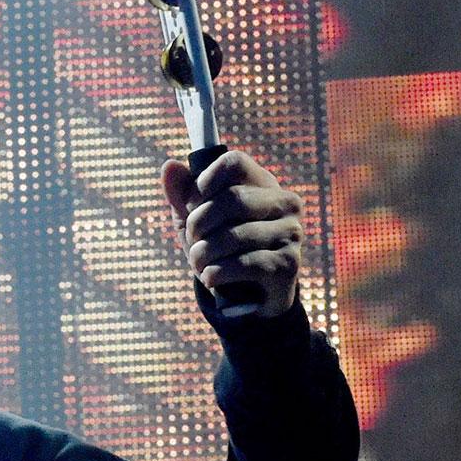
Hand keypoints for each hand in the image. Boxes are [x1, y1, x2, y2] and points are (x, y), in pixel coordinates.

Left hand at [160, 150, 302, 318]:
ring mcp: (291, 232)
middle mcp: (285, 203)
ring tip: (198, 262)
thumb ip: (181, 194)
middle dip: (199, 223)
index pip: (234, 162)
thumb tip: (169, 166)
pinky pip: (244, 263)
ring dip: (203, 252)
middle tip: (192, 239)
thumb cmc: (221, 250)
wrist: (248, 298)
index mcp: (263, 183)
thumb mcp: (195, 222)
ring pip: (235, 235)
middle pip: (232, 198)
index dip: (203, 182)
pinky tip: (210, 277)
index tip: (192, 205)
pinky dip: (216, 272)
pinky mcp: (288, 264)